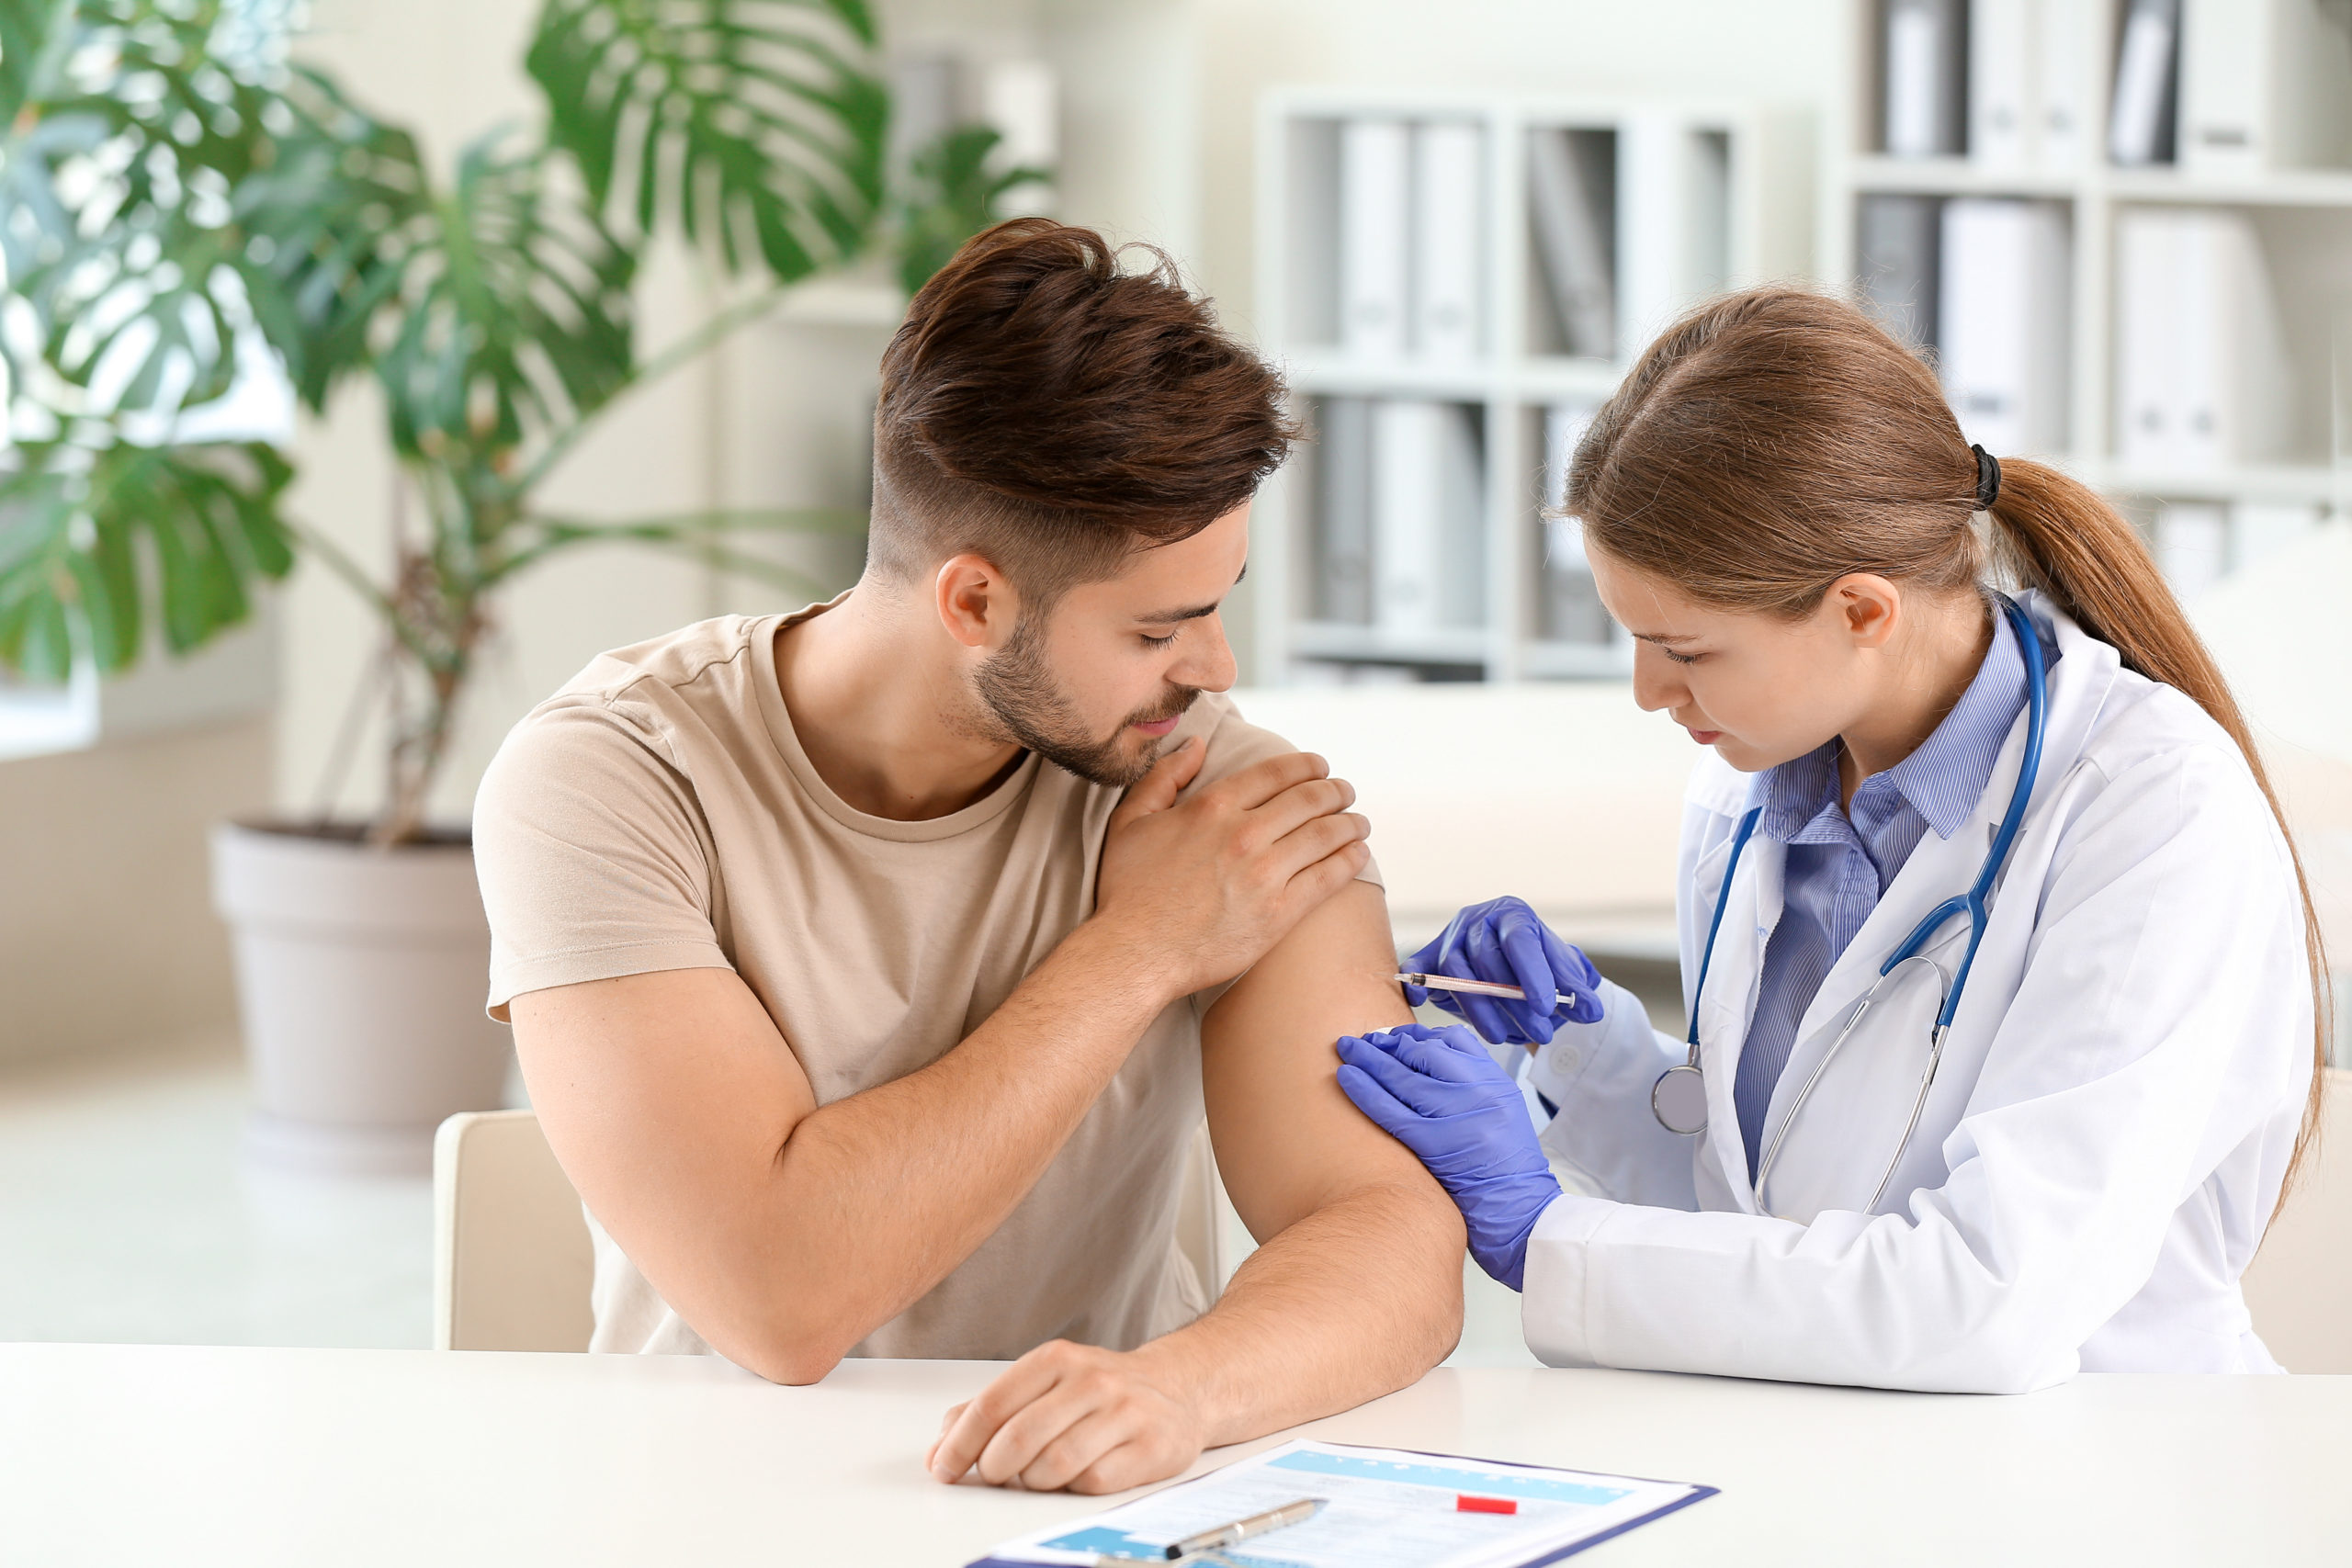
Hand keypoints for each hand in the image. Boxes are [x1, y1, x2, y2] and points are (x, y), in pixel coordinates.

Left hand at [926, 1339, 1202, 1493]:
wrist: (1179, 1389)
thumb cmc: (1100, 1391)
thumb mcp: (1043, 1384)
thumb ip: (990, 1410)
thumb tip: (940, 1446)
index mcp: (1056, 1359)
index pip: (992, 1406)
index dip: (959, 1445)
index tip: (944, 1468)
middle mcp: (1091, 1380)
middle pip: (1019, 1439)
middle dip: (994, 1469)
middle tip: (994, 1476)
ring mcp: (1124, 1412)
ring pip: (1054, 1465)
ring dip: (1034, 1482)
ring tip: (1037, 1475)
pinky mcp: (1151, 1446)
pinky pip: (1093, 1483)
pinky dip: (1073, 1489)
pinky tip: (1077, 1475)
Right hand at [1093, 741, 1370, 999]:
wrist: (1135, 954)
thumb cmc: (1128, 890)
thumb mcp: (1131, 821)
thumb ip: (1164, 777)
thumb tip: (1196, 744)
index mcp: (1213, 807)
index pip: (1276, 772)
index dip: (1306, 765)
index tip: (1320, 766)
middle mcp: (1244, 834)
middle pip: (1309, 799)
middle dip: (1336, 790)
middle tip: (1346, 791)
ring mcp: (1265, 875)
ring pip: (1325, 835)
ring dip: (1350, 823)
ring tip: (1359, 822)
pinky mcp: (1279, 914)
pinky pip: (1328, 878)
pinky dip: (1350, 861)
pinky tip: (1359, 853)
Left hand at [1335, 1024, 1559, 1290]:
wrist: (1521, 1214)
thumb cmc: (1507, 1169)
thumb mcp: (1502, 1114)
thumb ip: (1472, 1086)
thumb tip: (1425, 1061)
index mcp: (1497, 1083)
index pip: (1454, 1041)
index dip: (1417, 1035)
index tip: (1395, 1036)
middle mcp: (1480, 1094)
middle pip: (1427, 1054)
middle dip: (1390, 1042)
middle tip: (1365, 1039)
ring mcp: (1459, 1118)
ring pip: (1405, 1078)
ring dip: (1371, 1059)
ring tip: (1347, 1048)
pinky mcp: (1437, 1145)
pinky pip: (1392, 1111)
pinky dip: (1365, 1091)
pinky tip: (1346, 1077)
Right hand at [1404, 897, 1602, 1046]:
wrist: (1514, 967)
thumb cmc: (1539, 966)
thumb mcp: (1563, 973)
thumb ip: (1577, 990)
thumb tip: (1591, 1011)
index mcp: (1512, 914)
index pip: (1520, 940)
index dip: (1533, 975)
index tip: (1547, 1008)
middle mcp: (1477, 920)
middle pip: (1488, 959)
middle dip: (1514, 1002)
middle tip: (1540, 1033)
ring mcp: (1449, 938)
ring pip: (1456, 972)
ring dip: (1480, 1010)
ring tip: (1506, 1037)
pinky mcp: (1428, 958)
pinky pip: (1417, 969)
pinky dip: (1416, 983)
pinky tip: (1423, 1002)